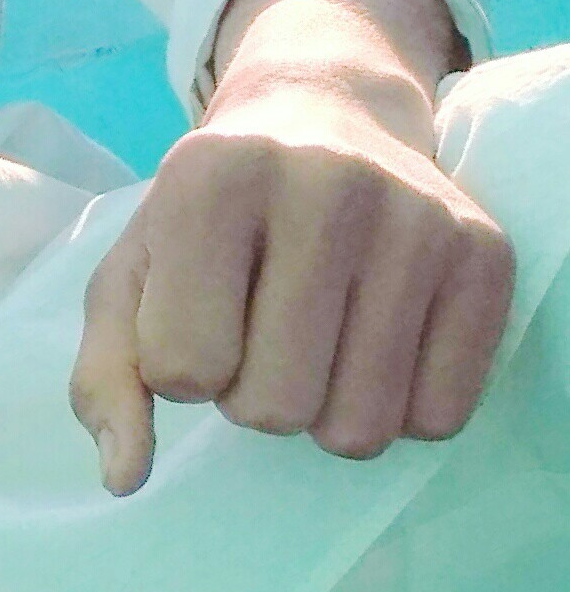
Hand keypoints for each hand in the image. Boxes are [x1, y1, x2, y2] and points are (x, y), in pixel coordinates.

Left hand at [70, 75, 516, 493]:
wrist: (325, 114)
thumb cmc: (213, 212)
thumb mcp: (134, 272)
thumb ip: (105, 375)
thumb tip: (123, 477)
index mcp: (211, 177)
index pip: (183, 370)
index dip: (182, 370)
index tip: (201, 317)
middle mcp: (322, 182)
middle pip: (274, 409)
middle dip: (253, 396)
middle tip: (262, 330)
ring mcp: (416, 216)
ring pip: (359, 427)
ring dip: (324, 410)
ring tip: (317, 337)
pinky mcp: (486, 254)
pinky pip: (438, 417)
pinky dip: (399, 407)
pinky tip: (377, 340)